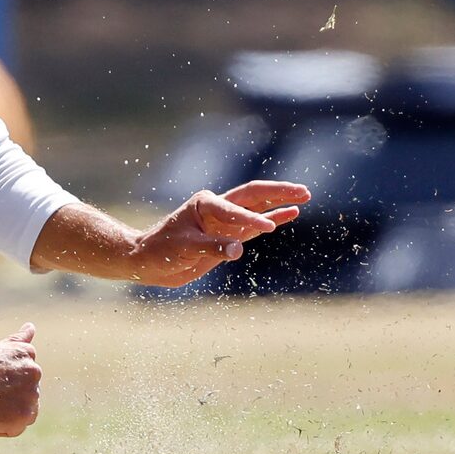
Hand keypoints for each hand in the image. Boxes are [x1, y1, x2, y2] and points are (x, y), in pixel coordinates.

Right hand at [0, 325, 41, 436]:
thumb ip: (17, 340)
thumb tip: (31, 326)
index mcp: (29, 354)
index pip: (21, 379)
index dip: (2, 385)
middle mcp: (35, 372)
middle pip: (22, 397)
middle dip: (5, 399)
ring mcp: (31, 393)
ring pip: (19, 414)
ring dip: (3, 415)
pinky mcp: (24, 414)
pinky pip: (14, 429)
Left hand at [124, 180, 309, 288]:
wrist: (149, 261)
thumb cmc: (161, 251)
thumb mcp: (184, 249)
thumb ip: (213, 248)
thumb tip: (239, 250)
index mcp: (206, 203)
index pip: (236, 208)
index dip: (251, 219)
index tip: (267, 230)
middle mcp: (218, 207)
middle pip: (254, 194)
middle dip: (279, 192)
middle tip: (304, 192)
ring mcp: (226, 220)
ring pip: (258, 206)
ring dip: (280, 201)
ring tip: (305, 196)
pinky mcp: (229, 234)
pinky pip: (255, 224)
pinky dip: (272, 218)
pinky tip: (291, 214)